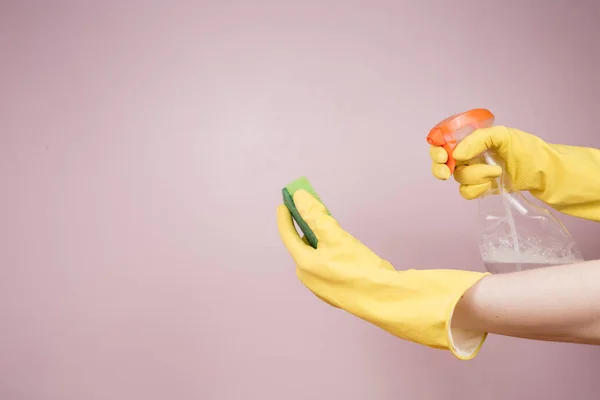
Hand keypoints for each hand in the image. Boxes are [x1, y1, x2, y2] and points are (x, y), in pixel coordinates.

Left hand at [277, 189, 488, 359]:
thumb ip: (315, 215)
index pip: (288, 236)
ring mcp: (324, 286)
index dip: (286, 217)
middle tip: (312, 210)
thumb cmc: (356, 268)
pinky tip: (343, 247)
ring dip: (320, 239)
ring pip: (318, 256)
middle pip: (303, 246)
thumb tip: (300, 198)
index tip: (285, 203)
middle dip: (306, 227)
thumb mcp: (334, 236)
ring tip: (328, 225)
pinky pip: (329, 265)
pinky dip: (331, 251)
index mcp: (304, 265)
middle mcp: (310, 277)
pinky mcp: (340, 290)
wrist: (384, 300)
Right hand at [429, 125, 599, 220]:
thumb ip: (478, 139)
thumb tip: (457, 154)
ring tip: (496, 171)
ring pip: (458, 179)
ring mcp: (472, 173)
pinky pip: (466, 192)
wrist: (542, 172)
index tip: (443, 155)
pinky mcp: (479, 189)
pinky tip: (493, 183)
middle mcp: (467, 155)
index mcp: (469, 139)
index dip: (436, 149)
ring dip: (476, 175)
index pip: (442, 141)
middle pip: (441, 163)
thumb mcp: (503, 135)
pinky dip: (478, 189)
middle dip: (441, 168)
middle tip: (449, 171)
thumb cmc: (526, 149)